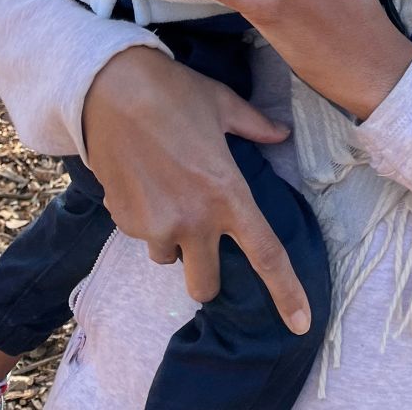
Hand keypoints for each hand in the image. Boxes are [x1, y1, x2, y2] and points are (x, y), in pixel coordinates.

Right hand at [82, 45, 312, 333]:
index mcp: (227, 195)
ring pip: (168, 257)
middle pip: (206, 286)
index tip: (301, 323)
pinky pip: (141, 234)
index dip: (287, 293)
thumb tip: (281, 134)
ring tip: (166, 190)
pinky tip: (142, 179)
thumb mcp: (223, 104)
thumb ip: (255, 127)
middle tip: (202, 237)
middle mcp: (193, 221)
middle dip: (206, 273)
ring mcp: (155, 226)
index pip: (266, 255)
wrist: (109, 88)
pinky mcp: (123, 221)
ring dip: (172, 239)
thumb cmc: (173, 92)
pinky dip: (145, 217)